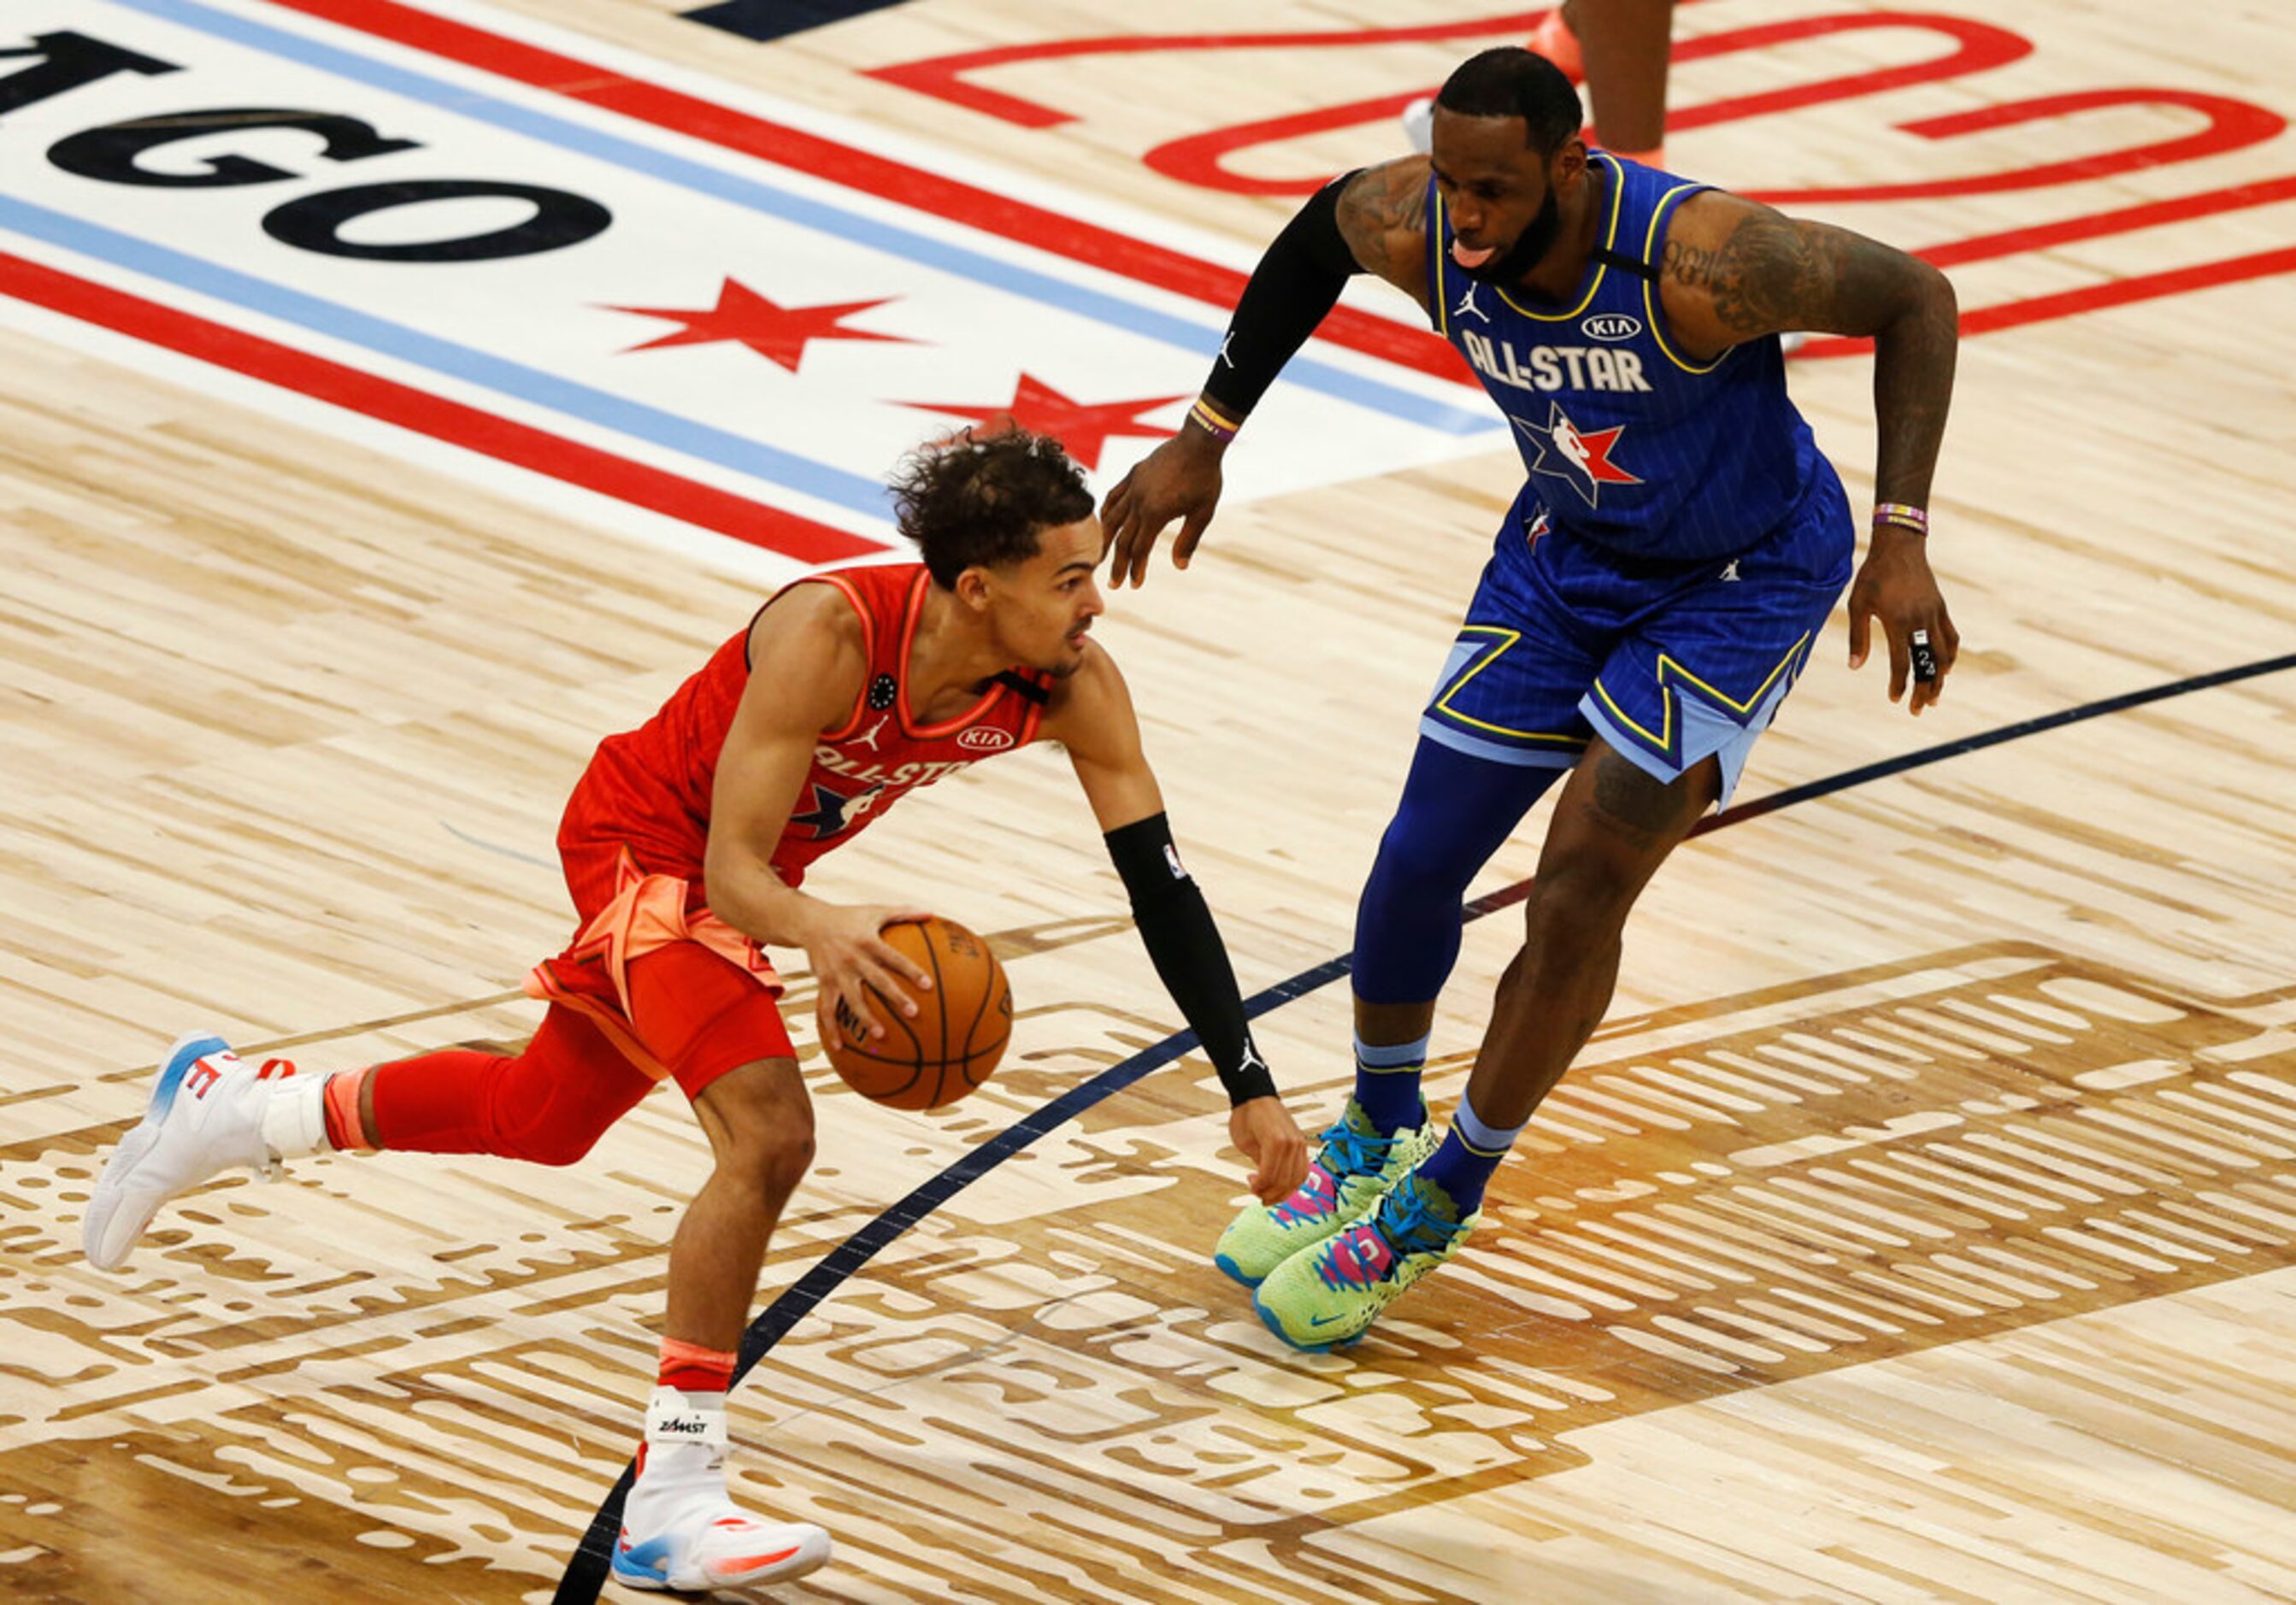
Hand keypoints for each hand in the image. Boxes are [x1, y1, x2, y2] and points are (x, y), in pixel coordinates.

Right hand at [798, 903, 934, 1049]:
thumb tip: (932, 913)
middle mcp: (853, 958)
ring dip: (865, 1018)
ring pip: (852, 999)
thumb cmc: (850, 917)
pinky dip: (831, 1029)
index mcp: (868, 941)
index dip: (910, 970)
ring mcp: (837, 973)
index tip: (928, 985)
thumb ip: (904, 912)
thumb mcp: (876, 910)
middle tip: (913, 1013)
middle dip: (895, 997)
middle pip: (877, 980)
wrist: (810, 922)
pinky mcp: (824, 983)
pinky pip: (826, 1009)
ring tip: (881, 1035)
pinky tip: (840, 1047)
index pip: (893, 957)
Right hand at [1099, 428, 1225, 588]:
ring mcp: (1133, 486)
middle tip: (1113, 585)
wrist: (1199, 442)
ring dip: (1104, 540)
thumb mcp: (1203, 513)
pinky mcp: (1133, 474)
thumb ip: (1188, 540)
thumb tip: (1180, 566)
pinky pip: (1114, 495)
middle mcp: (1139, 501)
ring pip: (1111, 518)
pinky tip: (1105, 521)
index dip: (1135, 569)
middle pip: (1122, 539)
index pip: (1140, 548)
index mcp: (1155, 513)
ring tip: (1099, 557)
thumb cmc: (1205, 478)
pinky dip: (1107, 511)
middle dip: (1118, 564)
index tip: (1134, 585)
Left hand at [1230, 1096, 1309, 1205]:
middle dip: (1270, 1192)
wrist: (1255, 1096)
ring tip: (1270, 1192)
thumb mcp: (1245, 1143)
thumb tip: (1264, 1182)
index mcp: (1276, 1141)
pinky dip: (1294, 1181)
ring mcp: (1299, 1142)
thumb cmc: (1246, 1115)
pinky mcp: (1301, 1142)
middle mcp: (1292, 1143)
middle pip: (1285, 1181)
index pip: (1270, 1176)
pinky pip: (1303, 1169)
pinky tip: (1283, 1184)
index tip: (1250, 1185)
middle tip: (1258, 1193)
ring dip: (1283, 1191)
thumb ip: (1258, 1164)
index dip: (1259, 1187)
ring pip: (1297, 1178)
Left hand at [1847, 525, 1958, 714]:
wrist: (1899, 547)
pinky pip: (1951, 637)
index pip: (1902, 663)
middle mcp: (1921, 621)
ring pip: (1943, 654)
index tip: (1895, 699)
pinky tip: (1945, 668)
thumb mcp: (1857, 604)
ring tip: (1934, 697)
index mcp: (1898, 622)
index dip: (1899, 684)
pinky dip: (1950, 656)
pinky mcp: (1941, 608)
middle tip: (1918, 709)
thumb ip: (1857, 637)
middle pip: (1928, 664)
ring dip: (1940, 678)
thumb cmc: (1873, 576)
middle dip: (1925, 690)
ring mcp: (1935, 614)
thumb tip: (1854, 667)